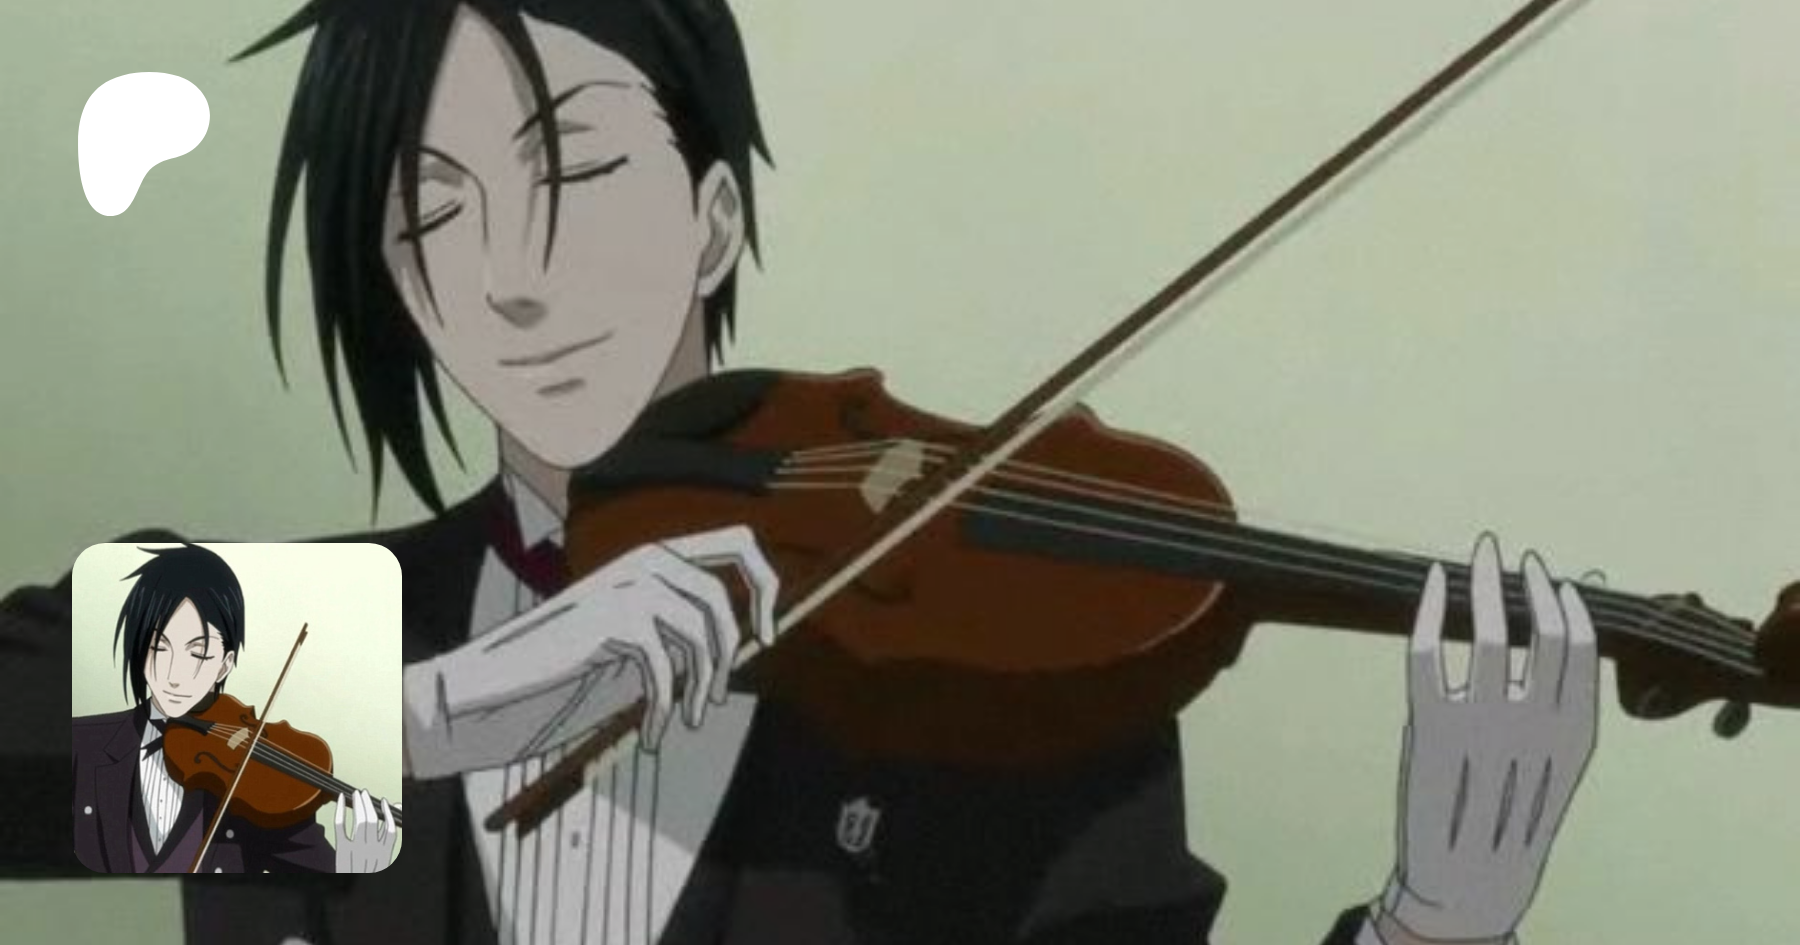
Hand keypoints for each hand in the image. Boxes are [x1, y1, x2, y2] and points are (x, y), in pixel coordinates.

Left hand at [334, 789, 396, 872]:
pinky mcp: (341, 849)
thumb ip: (387, 838)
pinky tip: (340, 800)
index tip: (384, 802)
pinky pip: (341, 826)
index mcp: (385, 853)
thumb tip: (396, 808)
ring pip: (361, 821)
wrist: (345, 897)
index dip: (387, 812)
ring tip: (356, 795)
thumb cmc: (363, 874)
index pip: (390, 827)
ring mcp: (357, 850)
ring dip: (359, 804)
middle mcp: (373, 850)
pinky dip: (341, 810)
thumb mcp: (381, 860)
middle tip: (364, 793)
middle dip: (369, 804)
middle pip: (374, 821)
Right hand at [448, 525, 779, 752]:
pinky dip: (665, 710)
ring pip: (701, 634)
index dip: (766, 585)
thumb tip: (755, 642)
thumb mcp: (635, 643)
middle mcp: (646, 560)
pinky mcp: (613, 619)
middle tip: (714, 699)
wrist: (491, 684)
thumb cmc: (564, 669)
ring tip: (684, 723)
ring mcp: (628, 585)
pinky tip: (650, 735)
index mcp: (655, 557)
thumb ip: (682, 632)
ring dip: (698, 690)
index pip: (738, 542)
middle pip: (724, 596)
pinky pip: (665, 668)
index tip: (768, 636)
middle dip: (730, 655)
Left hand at [1373, 534, 1598, 942]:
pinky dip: (1427, 606)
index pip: (1580, 645)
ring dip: (1484, 581)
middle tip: (1514, 554)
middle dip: (1528, 582)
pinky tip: (1431, 580)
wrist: (1467, 875)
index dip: (1568, 602)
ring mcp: (1480, 723)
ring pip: (1486, 632)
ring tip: (1480, 555)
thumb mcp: (1557, 761)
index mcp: (1573, 732)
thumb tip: (1560, 631)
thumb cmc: (1511, 811)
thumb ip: (1562, 702)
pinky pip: (1427, 649)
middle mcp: (1532, 723)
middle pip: (1539, 630)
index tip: (1556, 576)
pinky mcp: (1428, 725)